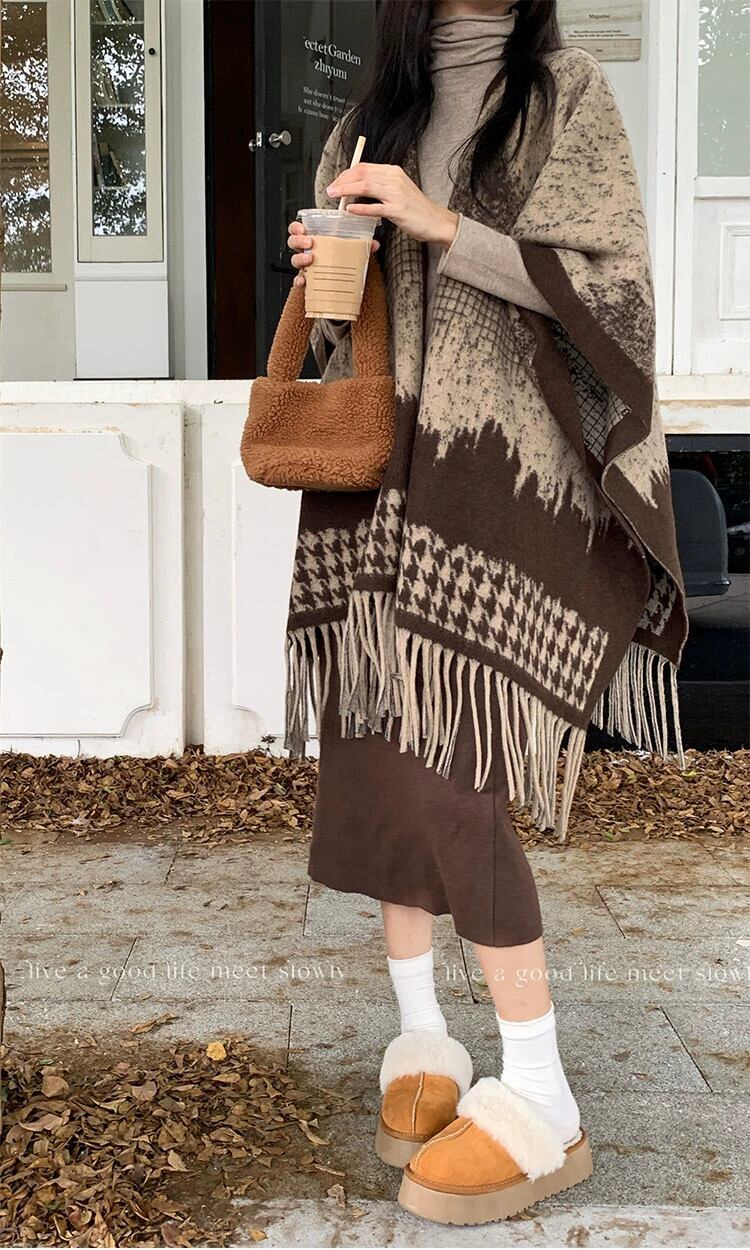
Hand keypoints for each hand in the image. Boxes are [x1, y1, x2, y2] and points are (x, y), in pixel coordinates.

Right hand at [288, 219, 379, 286]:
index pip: (298, 229)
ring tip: (311, 260)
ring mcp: (305, 266)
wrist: (339, 282)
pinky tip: (304, 281)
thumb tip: (374, 244)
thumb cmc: (339, 261)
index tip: (303, 228)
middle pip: (293, 242)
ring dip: (300, 258)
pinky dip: (299, 281)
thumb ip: (360, 246)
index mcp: (313, 240)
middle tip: (310, 242)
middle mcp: (306, 252)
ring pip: (294, 260)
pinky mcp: (307, 281)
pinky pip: (298, 281)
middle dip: (299, 241)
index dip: (296, 227)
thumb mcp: (349, 251)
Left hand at [324, 163, 458, 247]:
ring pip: (366, 187)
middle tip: (330, 190)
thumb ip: (379, 186)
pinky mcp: (398, 210)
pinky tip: (349, 210)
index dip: (346, 174)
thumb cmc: (415, 208)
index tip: (336, 182)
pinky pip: (375, 208)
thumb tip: (357, 188)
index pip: (364, 167)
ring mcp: (396, 194)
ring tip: (334, 196)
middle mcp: (394, 179)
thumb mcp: (397, 190)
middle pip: (362, 175)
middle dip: (342, 181)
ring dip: (346, 191)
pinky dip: (360, 208)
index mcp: (393, 172)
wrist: (436, 221)